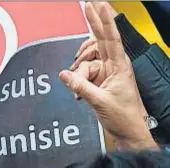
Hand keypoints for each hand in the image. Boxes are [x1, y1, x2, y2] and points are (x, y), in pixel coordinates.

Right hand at [59, 1, 157, 150]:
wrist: (127, 131)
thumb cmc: (123, 116)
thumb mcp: (100, 101)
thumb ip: (81, 87)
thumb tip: (64, 74)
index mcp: (120, 67)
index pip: (111, 39)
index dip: (104, 21)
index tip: (97, 7)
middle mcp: (114, 67)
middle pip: (101, 40)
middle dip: (95, 23)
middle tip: (88, 5)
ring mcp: (106, 74)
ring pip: (85, 65)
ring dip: (79, 77)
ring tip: (80, 94)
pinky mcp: (99, 83)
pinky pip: (82, 77)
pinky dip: (78, 84)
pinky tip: (79, 95)